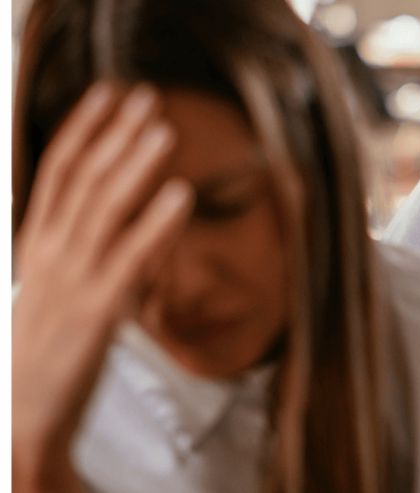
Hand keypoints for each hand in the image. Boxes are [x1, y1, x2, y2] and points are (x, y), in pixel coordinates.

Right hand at [13, 83, 192, 490]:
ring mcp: (71, 281)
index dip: (85, 128)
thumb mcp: (51, 289)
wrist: (18, 419)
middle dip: (115, 134)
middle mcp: (50, 255)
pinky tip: (181, 195)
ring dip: (135, 165)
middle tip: (146, 96)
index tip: (110, 94)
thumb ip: (74, 250)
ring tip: (164, 130)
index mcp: (37, 245)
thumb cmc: (41, 354)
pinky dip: (156, 224)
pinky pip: (130, 259)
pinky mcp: (96, 314)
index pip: (58, 171)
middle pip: (83, 180)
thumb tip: (109, 214)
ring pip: (103, 209)